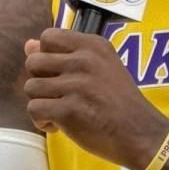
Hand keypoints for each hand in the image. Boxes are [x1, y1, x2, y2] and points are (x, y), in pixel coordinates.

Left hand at [24, 28, 168, 169]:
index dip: (48, 55)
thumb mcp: (99, 68)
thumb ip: (63, 54)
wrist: (140, 133)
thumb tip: (28, 45)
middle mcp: (84, 59)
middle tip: (60, 95)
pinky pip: (34, 109)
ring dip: (42, 103)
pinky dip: (42, 121)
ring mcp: (76, 84)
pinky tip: (59, 125)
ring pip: (31, 87)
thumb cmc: (119, 101)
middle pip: (34, 62)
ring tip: (60, 112)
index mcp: (93, 45)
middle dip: (41, 81)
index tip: (62, 72)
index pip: (49, 36)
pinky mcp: (68, 109)